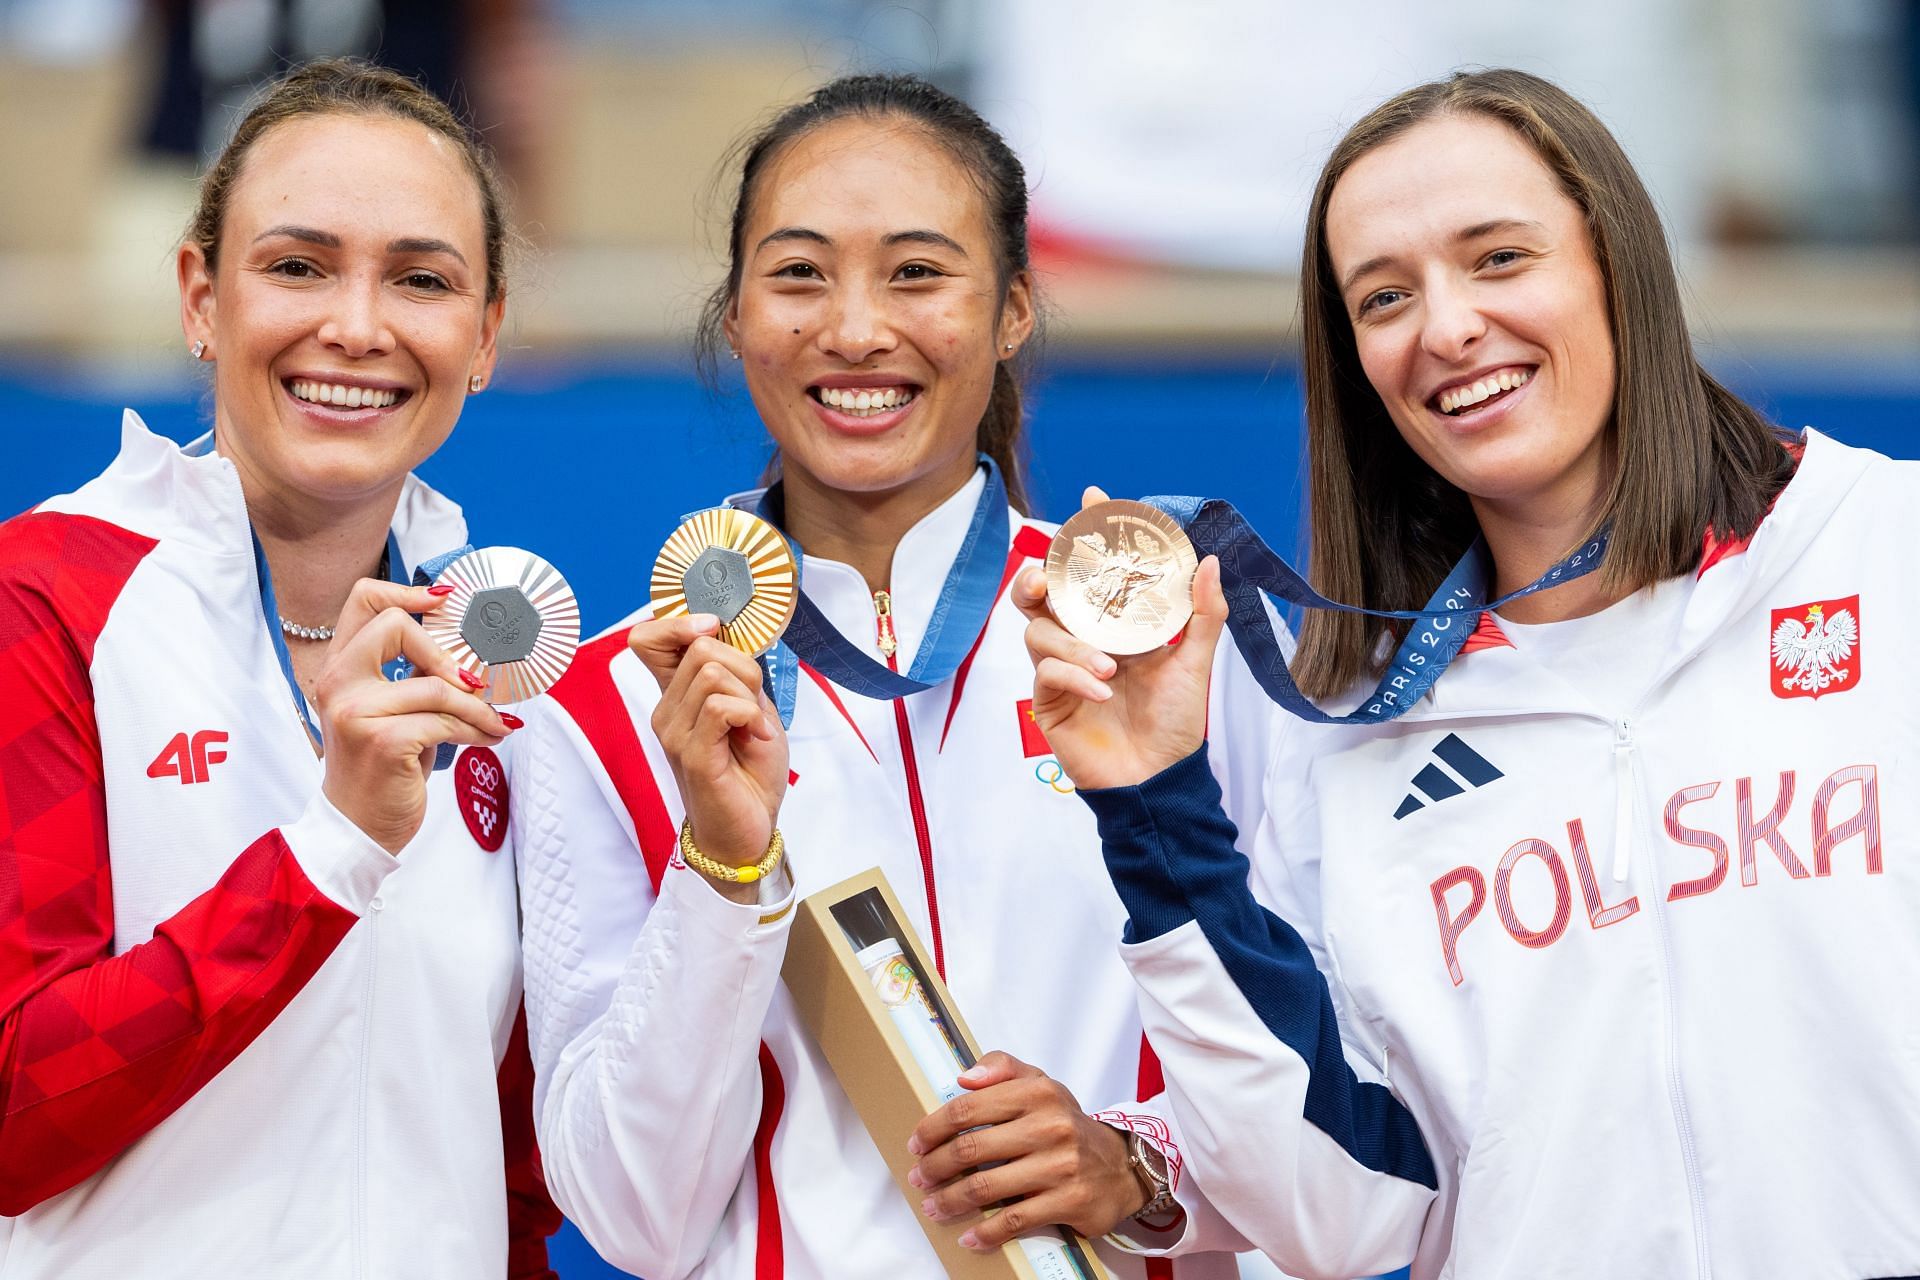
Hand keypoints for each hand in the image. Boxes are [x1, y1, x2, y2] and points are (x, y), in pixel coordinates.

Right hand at [317, 580, 515, 852]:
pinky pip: (446, 721)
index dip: (406, 591)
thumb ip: (409, 677)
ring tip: (493, 722)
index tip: (444, 601)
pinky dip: (477, 729)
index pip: (363, 600)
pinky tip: (488, 739)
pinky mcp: (384, 740)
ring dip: (477, 706)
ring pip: (436, 684)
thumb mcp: (387, 713)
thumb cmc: (380, 769)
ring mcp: (355, 711)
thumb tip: (467, 654)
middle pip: (395, 625)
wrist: (359, 828)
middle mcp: (337, 683)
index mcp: (338, 669)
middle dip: (444, 652)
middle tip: (470, 682)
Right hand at [628, 614, 786, 879]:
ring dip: (750, 695)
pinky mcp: (692, 755)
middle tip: (754, 706)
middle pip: (699, 647)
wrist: (749, 830)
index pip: (646, 638)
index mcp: (676, 695)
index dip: (681, 623)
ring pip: (713, 673)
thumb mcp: (751, 710)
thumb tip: (728, 638)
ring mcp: (675, 732)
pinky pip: (721, 707)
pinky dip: (751, 716)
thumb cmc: (748, 773)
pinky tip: (756, 737)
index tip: (716, 638)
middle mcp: (666, 710)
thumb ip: (738, 675)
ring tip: (755, 727)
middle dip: (744, 668)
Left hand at [905, 1051, 1144, 1251]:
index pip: (969, 1107)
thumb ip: (1002, 1067)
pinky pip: (1015, 1220)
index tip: (917, 1144)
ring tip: (933, 1207)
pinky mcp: (1069, 1200)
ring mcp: (1061, 1165)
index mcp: (1037, 1092)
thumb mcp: (1041, 1084)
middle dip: (936, 1167)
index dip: (934, 1127)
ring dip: (951, 1201)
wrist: (1121, 1165)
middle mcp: (1050, 1125)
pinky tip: (969, 1236)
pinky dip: (986, 1232)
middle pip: (972, 1148)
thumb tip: (964, 1077)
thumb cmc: (1066, 1124)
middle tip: (919, 1178)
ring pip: (987, 1186)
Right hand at [1016, 486, 1229, 789]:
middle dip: (1040, 576)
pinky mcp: (1048, 700)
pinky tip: (1101, 690)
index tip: (1094, 497)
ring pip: (1039, 631)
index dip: (1090, 533)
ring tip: (1109, 668)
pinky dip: (1073, 676)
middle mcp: (1082, 638)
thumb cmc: (1175, 722)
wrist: (1159, 778)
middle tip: (1049, 578)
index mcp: (1114, 623)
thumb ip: (1201, 613)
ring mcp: (1061, 667)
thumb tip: (1209, 560)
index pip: (1095, 569)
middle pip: (1043, 592)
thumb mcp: (1195, 662)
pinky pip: (1046, 673)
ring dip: (1072, 645)